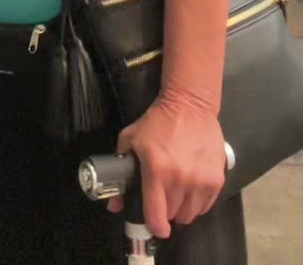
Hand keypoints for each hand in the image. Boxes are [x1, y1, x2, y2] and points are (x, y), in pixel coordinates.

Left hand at [109, 94, 225, 238]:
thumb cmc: (156, 122)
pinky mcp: (217, 179)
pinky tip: (191, 188)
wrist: (189, 104)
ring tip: (177, 192)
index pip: (157, 215)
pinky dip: (197, 203)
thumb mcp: (130, 140)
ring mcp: (201, 181)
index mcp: (157, 171)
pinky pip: (206, 206)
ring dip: (182, 208)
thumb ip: (120, 173)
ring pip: (190, 214)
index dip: (154, 226)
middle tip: (162, 196)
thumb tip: (114, 204)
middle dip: (166, 210)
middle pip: (173, 215)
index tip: (153, 226)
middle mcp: (181, 179)